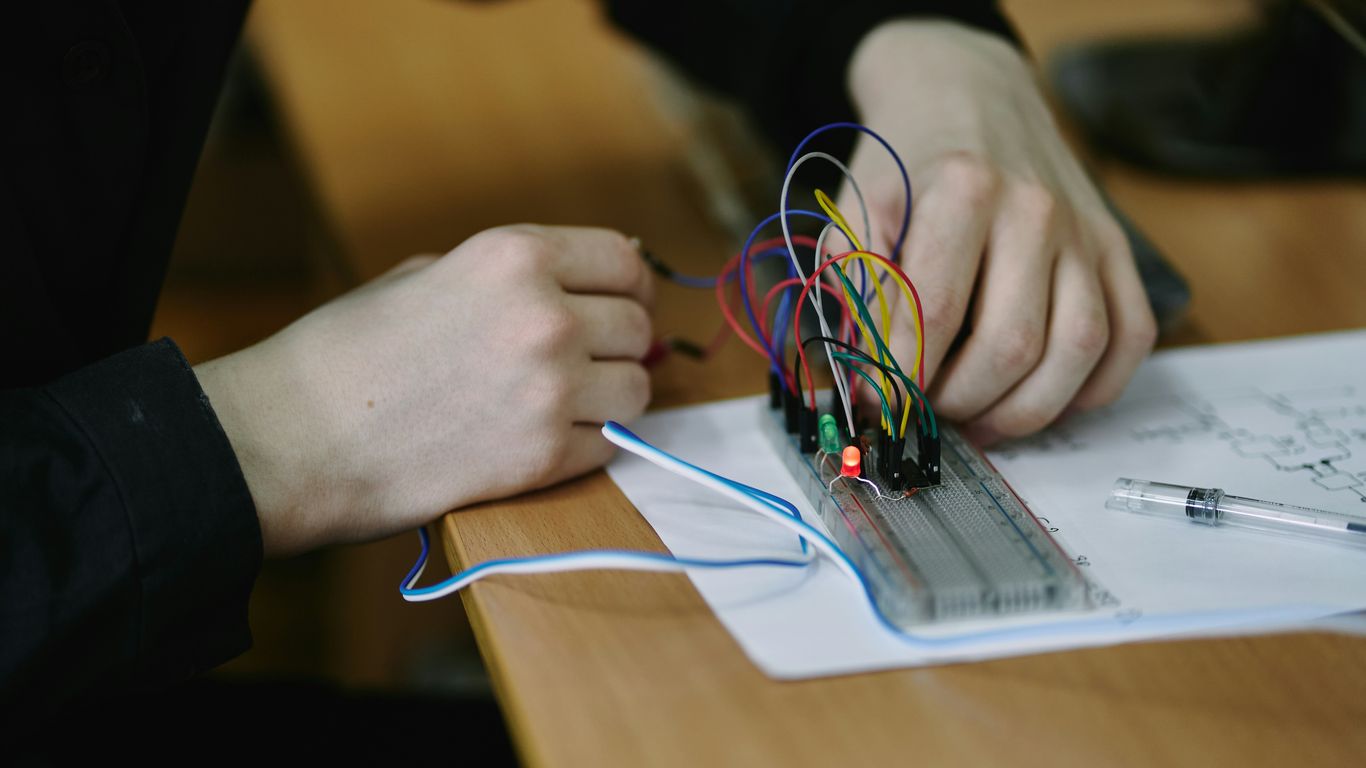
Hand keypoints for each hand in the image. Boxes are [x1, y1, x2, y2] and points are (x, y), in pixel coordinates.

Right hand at [195, 225, 652, 555]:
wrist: (295, 439)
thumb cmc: (347, 354)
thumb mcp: (425, 274)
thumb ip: (506, 276)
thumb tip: (572, 284)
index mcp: (513, 256)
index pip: (623, 260)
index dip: (631, 284)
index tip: (626, 301)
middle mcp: (545, 316)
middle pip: (637, 327)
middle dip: (619, 344)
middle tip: (591, 361)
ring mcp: (550, 390)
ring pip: (637, 390)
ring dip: (611, 398)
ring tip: (568, 404)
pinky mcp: (544, 458)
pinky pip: (609, 446)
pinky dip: (587, 445)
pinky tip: (542, 439)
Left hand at [839, 20, 1156, 443]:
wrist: (968, 96)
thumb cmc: (907, 163)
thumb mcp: (857, 208)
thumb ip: (856, 287)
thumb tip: (868, 378)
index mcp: (964, 190)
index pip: (935, 312)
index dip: (904, 374)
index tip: (881, 400)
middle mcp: (1037, 210)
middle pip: (1012, 344)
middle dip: (962, 400)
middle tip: (929, 410)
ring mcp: (1086, 233)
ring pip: (1077, 351)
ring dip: (1023, 409)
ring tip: (978, 419)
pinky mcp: (1118, 251)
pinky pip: (1129, 339)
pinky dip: (1090, 389)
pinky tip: (1041, 398)